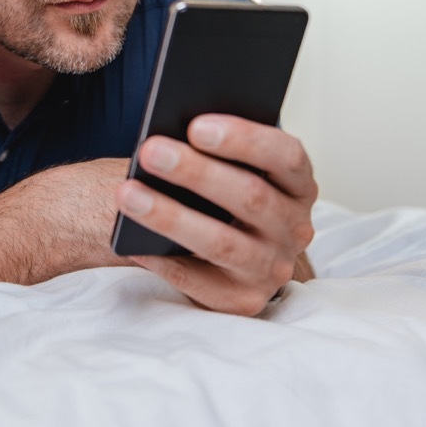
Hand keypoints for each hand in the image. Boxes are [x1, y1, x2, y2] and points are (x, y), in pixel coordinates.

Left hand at [114, 114, 317, 315]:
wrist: (232, 254)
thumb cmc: (224, 194)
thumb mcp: (235, 170)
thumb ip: (216, 153)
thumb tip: (172, 138)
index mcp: (298, 186)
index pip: (285, 156)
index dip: (244, 139)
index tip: (196, 126)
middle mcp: (295, 229)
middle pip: (251, 197)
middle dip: (196, 172)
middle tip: (151, 151)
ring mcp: (272, 269)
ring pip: (222, 243)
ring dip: (171, 216)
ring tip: (127, 193)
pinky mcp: (244, 300)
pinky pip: (198, 282)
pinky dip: (162, 260)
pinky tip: (132, 241)